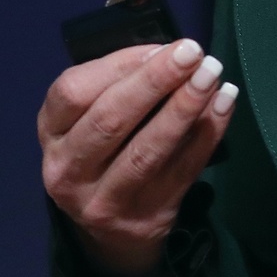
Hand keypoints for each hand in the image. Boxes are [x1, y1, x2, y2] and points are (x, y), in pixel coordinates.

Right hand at [38, 39, 237, 276]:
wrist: (112, 230)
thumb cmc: (107, 148)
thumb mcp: (92, 115)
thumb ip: (119, 83)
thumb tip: (167, 53)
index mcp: (52, 133)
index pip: (72, 92)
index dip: (119, 64)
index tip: (160, 47)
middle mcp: (68, 171)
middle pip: (109, 120)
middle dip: (154, 81)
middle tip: (192, 52)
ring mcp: (103, 201)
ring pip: (145, 151)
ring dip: (183, 106)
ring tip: (211, 74)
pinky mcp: (145, 218)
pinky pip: (182, 170)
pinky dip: (208, 132)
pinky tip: (225, 101)